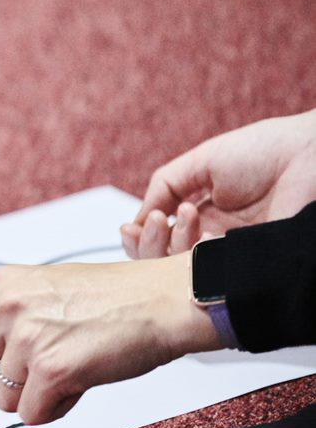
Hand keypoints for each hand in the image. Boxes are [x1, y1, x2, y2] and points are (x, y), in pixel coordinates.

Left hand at [0, 257, 219, 424]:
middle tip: (25, 390)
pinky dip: (54, 410)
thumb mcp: (42, 289)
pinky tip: (78, 386)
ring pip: (3, 399)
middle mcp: (6, 307)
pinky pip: (32, 414)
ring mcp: (27, 337)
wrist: (161, 301)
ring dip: (32, 399)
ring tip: (66, 375)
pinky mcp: (53, 368)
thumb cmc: (111, 298)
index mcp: (0, 285)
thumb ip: (6, 318)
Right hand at [122, 109, 315, 258]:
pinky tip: (205, 233)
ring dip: (172, 246)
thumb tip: (137, 219)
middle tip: (158, 222)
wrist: (310, 153)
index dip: (140, 240)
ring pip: (183, 273)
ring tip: (188, 215)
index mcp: (202, 217)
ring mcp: (233, 254)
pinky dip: (197, 258)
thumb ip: (165, 186)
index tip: (130, 228)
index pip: (159, 242)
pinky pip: (215, 276)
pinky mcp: (253, 264)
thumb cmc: (263, 151)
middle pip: (163, 264)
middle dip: (148, 246)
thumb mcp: (201, 162)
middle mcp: (214, 240)